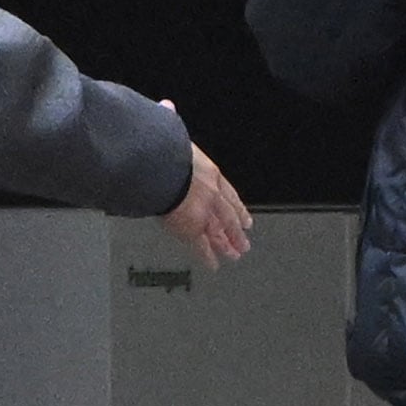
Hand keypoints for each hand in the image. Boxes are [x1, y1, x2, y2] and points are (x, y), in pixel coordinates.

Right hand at [162, 144, 251, 265]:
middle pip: (228, 216)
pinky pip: (201, 246)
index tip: (242, 215)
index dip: (236, 205)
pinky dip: (207, 257)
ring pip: (220, 231)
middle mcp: (212, 195)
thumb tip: (172, 140)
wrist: (161, 167)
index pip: (227, 192)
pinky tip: (213, 265)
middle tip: (244, 241)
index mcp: (209, 173)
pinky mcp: (192, 229)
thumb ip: (181, 152)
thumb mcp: (179, 146)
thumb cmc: (165, 152)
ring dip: (228, 244)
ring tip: (234, 254)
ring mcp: (204, 213)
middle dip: (237, 230)